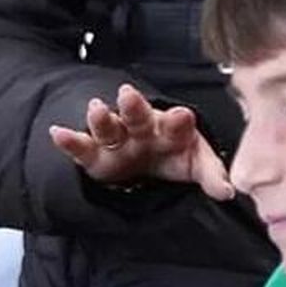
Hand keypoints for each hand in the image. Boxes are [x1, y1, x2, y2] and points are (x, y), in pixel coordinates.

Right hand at [49, 83, 234, 198]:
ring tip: (96, 109)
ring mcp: (117, 140)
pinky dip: (69, 141)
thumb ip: (211, 175)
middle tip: (127, 95)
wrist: (148, 159)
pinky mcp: (95, 156)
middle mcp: (142, 129)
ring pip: (108, 127)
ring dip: (101, 119)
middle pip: (137, 116)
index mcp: (171, 129)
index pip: (176, 124)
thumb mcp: (195, 164)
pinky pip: (81, 148)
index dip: (178, 121)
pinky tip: (57, 132)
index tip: (182, 115)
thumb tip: (228, 191)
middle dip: (133, 107)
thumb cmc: (174, 155)